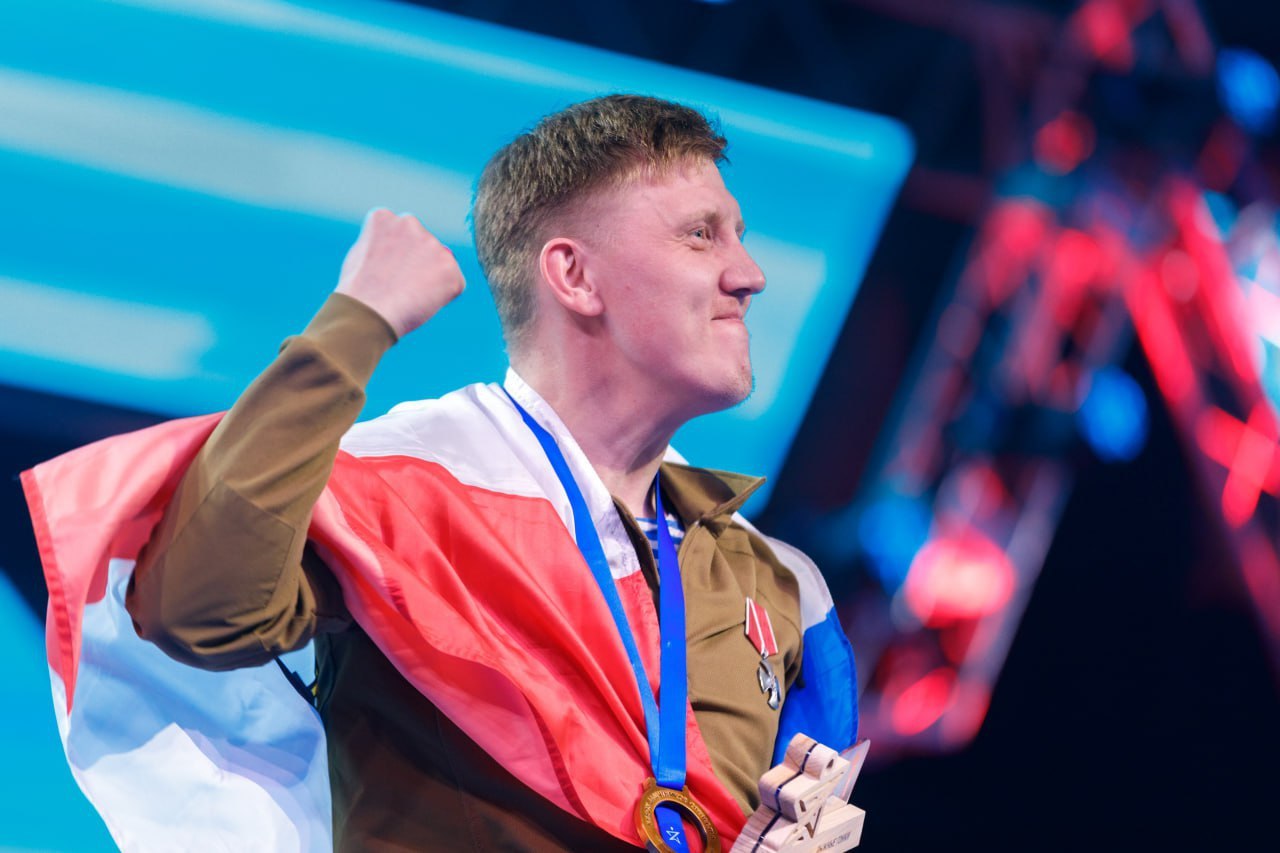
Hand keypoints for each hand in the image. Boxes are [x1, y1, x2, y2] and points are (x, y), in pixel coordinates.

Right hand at [335, 208, 464, 338]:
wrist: (369, 312)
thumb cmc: (358, 292)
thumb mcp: (360, 256)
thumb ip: (382, 246)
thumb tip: (400, 251)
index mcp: (383, 217)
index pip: (398, 233)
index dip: (394, 257)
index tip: (384, 273)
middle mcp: (410, 223)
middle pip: (421, 244)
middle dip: (416, 262)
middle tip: (399, 287)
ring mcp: (432, 244)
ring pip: (439, 264)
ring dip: (430, 279)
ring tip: (407, 296)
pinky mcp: (450, 267)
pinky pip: (453, 283)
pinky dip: (444, 296)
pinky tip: (422, 303)